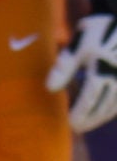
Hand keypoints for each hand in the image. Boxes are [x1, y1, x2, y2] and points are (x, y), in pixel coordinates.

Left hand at [48, 4, 116, 132]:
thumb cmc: (96, 31)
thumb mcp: (77, 46)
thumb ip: (63, 68)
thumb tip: (50, 89)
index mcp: (102, 69)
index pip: (91, 98)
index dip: (82, 113)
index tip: (72, 125)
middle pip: (105, 105)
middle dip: (91, 118)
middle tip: (78, 128)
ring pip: (115, 103)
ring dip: (102, 115)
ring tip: (88, 123)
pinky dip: (112, 107)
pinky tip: (103, 111)